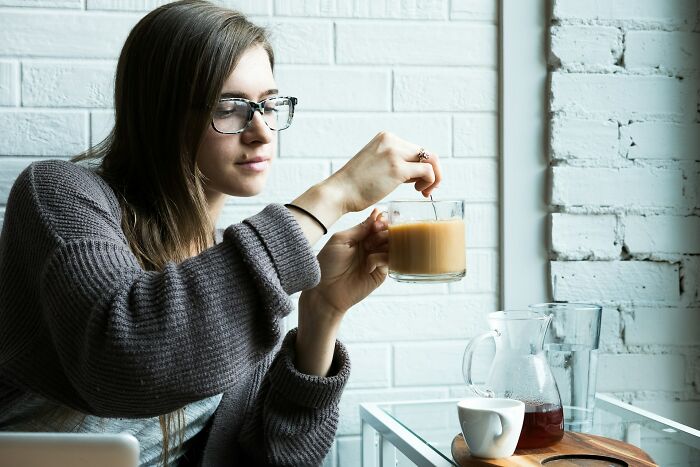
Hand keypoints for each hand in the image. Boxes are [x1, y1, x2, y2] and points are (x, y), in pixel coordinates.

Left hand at [300, 209, 387, 317]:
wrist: (325, 291)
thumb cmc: (328, 264)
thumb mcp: (340, 240)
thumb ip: (359, 228)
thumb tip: (376, 214)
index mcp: (359, 238)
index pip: (376, 225)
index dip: (380, 221)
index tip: (379, 219)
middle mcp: (370, 248)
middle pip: (387, 233)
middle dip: (383, 231)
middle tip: (373, 235)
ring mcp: (376, 260)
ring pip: (391, 246)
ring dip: (382, 243)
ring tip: (369, 248)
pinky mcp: (380, 274)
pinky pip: (388, 261)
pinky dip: (380, 259)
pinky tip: (368, 265)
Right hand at [325, 131, 442, 212]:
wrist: (339, 192)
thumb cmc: (356, 185)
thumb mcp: (376, 165)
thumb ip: (395, 163)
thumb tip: (417, 172)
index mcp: (386, 138)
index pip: (415, 149)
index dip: (422, 167)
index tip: (418, 183)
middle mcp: (392, 141)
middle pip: (426, 153)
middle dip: (432, 172)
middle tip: (425, 190)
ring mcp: (395, 153)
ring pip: (431, 160)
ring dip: (434, 177)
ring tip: (423, 192)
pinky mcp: (398, 169)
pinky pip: (427, 171)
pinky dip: (430, 182)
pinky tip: (419, 191)